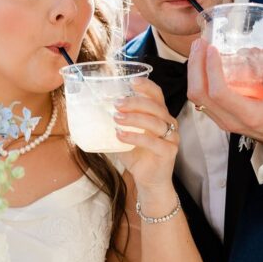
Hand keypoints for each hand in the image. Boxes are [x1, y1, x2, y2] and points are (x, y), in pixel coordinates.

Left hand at [113, 78, 179, 194]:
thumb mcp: (125, 134)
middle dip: (135, 102)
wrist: (149, 180)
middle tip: (117, 103)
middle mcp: (168, 123)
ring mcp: (171, 137)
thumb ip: (116, 122)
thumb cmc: (137, 155)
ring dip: (134, 118)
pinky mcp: (169, 152)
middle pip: (155, 106)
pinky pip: (153, 142)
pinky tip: (121, 135)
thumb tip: (91, 111)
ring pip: (155, 123)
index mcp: (160, 114)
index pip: (157, 94)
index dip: (146, 86)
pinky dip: (135, 138)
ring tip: (116, 118)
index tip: (132, 81)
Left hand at [187, 29, 262, 150]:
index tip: (212, 48)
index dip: (211, 69)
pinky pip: (200, 100)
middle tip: (200, 42)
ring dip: (193, 72)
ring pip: (196, 98)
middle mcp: (231, 120)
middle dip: (195, 66)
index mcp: (249, 114)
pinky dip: (197, 80)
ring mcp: (222, 121)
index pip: (219, 93)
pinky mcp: (219, 118)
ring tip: (198, 48)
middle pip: (199, 94)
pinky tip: (202, 62)